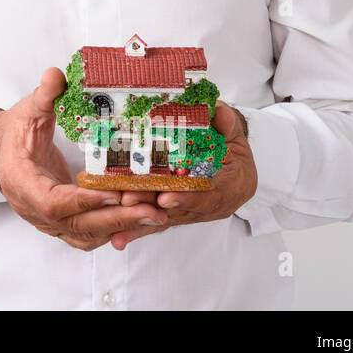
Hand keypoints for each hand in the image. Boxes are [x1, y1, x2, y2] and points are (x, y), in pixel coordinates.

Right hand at [0, 67, 168, 251]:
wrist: (2, 151)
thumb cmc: (15, 132)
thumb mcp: (28, 110)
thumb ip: (44, 95)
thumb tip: (56, 74)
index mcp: (22, 182)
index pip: (53, 202)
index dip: (84, 200)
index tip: (114, 193)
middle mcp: (33, 208)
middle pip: (76, 225)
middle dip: (115, 219)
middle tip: (152, 210)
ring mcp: (46, 220)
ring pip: (84, 235)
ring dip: (119, 227)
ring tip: (154, 214)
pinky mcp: (60, 222)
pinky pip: (86, 235)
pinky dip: (111, 229)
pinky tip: (137, 219)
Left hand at [108, 101, 256, 249]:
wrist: (231, 154)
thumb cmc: (229, 140)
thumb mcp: (232, 129)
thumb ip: (227, 122)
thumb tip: (221, 114)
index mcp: (235, 186)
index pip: (210, 195)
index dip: (188, 197)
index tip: (166, 198)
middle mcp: (215, 204)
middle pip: (182, 209)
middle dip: (153, 207)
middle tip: (128, 201)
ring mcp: (195, 211)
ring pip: (166, 218)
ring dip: (141, 221)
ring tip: (117, 226)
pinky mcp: (178, 213)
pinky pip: (157, 222)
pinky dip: (138, 230)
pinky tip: (117, 238)